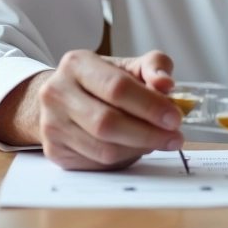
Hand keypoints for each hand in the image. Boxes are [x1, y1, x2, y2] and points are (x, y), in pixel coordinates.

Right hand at [0, 50, 183, 171]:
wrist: (63, 98)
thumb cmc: (102, 82)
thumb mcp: (129, 66)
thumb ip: (154, 67)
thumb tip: (166, 84)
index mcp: (77, 64)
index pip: (117, 87)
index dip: (150, 105)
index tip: (175, 117)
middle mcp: (57, 93)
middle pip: (108, 122)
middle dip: (148, 133)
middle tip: (174, 137)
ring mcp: (52, 124)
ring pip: (104, 148)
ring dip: (139, 149)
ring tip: (159, 142)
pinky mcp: (54, 151)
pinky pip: (97, 163)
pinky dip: (123, 158)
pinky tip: (135, 148)